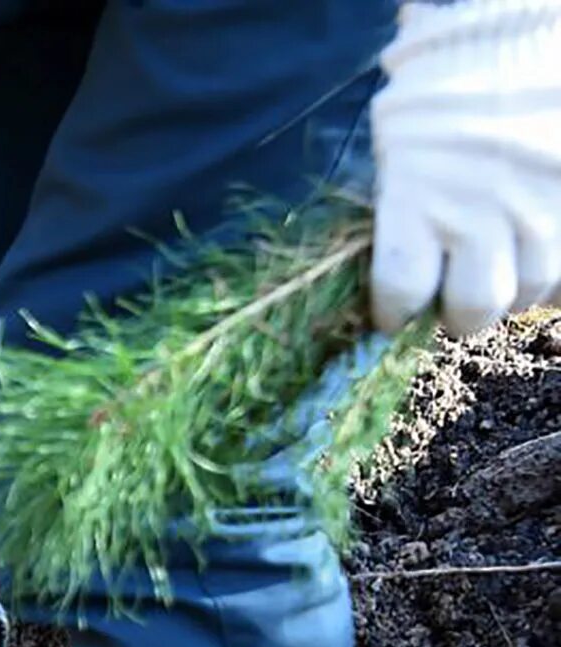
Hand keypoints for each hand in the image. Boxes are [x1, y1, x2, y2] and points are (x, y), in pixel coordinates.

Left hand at [371, 0, 560, 337]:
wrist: (506, 42)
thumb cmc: (438, 94)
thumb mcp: (398, 154)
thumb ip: (400, 216)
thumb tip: (401, 277)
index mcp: (416, 201)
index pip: (401, 290)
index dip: (394, 311)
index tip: (393, 313)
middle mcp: (479, 213)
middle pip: (474, 309)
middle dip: (461, 313)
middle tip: (456, 299)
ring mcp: (537, 209)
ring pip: (529, 292)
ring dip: (513, 290)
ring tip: (502, 266)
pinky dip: (553, 275)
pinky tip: (539, 255)